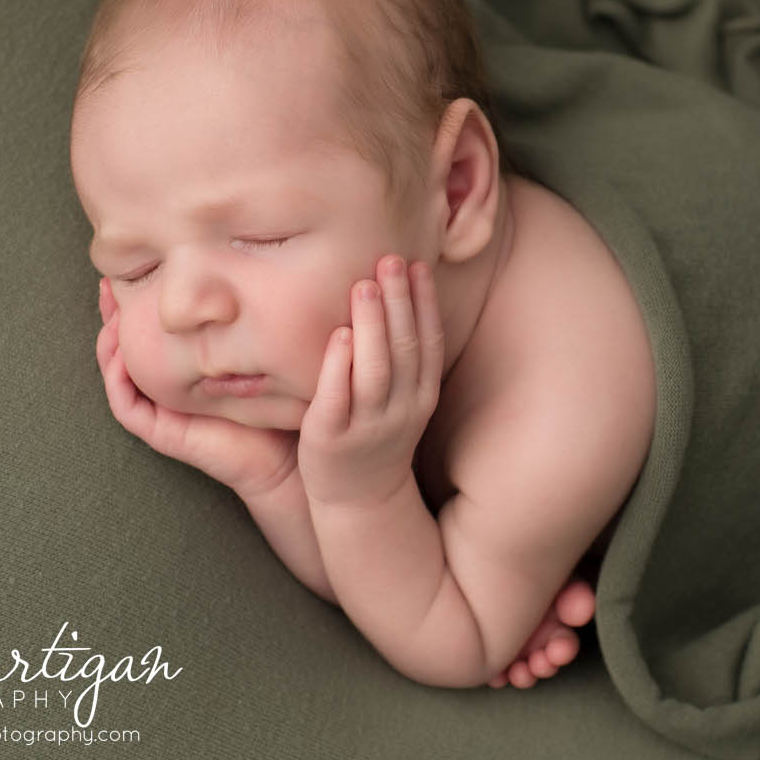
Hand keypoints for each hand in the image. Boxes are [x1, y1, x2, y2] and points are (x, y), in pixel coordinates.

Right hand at [94, 276, 299, 499]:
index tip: (134, 272)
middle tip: (108, 284)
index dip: (137, 305)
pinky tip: (120, 356)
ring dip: (109, 344)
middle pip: (126, 348)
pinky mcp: (161, 433)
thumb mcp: (260, 354)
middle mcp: (166, 389)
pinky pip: (127, 406)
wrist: (284, 457)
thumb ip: (250, 326)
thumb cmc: (277, 403)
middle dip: (113, 316)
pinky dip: (118, 380)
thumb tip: (250, 281)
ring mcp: (161, 411)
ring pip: (118, 374)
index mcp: (184, 370)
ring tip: (111, 313)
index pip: (152, 332)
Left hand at [297, 254, 443, 507]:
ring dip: (372, 326)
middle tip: (390, 259)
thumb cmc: (374, 436)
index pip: (429, 343)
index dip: (426, 303)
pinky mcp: (330, 439)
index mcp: (421, 396)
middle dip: (400, 302)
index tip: (418, 265)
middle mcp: (401, 410)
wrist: (360, 500)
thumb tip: (395, 297)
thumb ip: (401, 357)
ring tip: (364, 285)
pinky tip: (339, 335)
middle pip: (405, 349)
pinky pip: (338, 399)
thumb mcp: (401, 399)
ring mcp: (368, 426)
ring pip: (376, 370)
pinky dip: (340, 366)